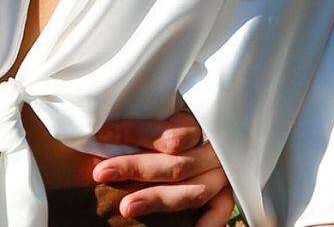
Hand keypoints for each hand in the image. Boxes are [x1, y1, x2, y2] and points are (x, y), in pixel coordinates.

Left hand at [93, 110, 233, 225]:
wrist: (232, 126)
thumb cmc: (179, 127)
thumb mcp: (170, 117)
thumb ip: (148, 127)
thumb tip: (103, 134)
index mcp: (200, 125)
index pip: (168, 133)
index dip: (133, 133)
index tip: (101, 135)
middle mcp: (213, 154)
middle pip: (175, 164)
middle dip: (135, 167)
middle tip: (100, 173)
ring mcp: (223, 177)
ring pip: (192, 191)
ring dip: (157, 199)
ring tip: (126, 207)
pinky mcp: (228, 196)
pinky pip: (222, 210)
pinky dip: (208, 223)